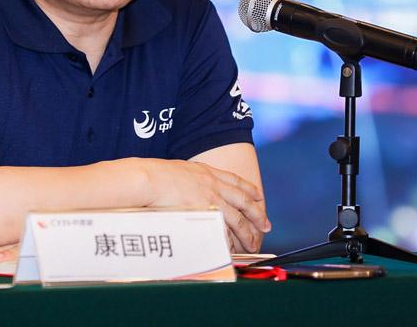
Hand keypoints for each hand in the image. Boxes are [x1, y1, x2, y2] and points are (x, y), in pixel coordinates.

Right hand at [143, 159, 269, 252]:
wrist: (150, 179)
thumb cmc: (156, 175)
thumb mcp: (180, 169)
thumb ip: (190, 177)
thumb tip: (188, 183)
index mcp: (208, 172)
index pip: (236, 181)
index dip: (250, 189)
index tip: (259, 196)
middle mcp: (214, 186)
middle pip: (243, 202)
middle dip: (257, 214)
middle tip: (266, 225)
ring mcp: (211, 201)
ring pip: (237, 220)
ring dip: (248, 233)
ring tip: (253, 243)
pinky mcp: (204, 215)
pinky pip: (223, 232)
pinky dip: (230, 241)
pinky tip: (233, 248)